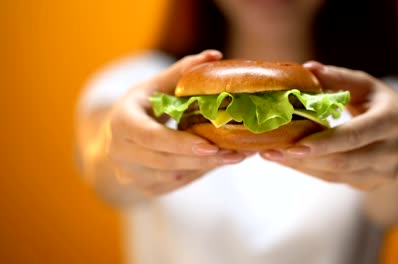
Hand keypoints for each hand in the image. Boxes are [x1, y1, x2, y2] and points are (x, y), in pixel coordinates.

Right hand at [106, 50, 246, 195]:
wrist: (116, 139)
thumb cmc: (140, 107)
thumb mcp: (154, 86)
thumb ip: (182, 72)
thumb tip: (215, 55)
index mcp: (121, 122)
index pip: (152, 137)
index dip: (181, 143)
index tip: (212, 145)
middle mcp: (121, 153)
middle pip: (166, 161)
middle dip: (203, 159)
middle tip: (236, 154)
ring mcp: (131, 175)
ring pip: (174, 176)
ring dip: (205, 167)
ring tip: (235, 157)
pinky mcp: (145, 188)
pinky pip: (176, 184)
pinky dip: (198, 173)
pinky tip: (217, 162)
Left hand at [261, 62, 397, 190]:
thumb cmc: (383, 105)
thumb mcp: (367, 87)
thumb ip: (339, 79)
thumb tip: (307, 68)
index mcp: (390, 122)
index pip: (356, 136)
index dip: (326, 142)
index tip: (295, 144)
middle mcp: (390, 152)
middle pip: (342, 160)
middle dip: (303, 158)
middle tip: (269, 151)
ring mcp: (381, 173)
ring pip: (334, 174)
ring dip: (300, 165)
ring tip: (270, 154)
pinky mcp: (369, 184)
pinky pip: (334, 179)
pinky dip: (308, 169)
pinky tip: (286, 160)